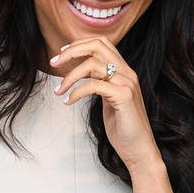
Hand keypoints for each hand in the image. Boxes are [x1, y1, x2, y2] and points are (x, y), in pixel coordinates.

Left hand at [50, 37, 159, 171]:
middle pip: (98, 46)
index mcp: (125, 72)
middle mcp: (128, 74)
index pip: (103, 44)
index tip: (63, 54)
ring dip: (69, 76)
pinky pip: (93, 85)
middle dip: (71, 51)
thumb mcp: (110, 99)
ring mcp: (127, 84)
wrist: (139, 149)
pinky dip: (76, 92)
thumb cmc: (124, 128)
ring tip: (59, 90)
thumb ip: (101, 83)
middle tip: (54, 63)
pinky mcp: (123, 97)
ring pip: (93, 64)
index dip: (80, 44)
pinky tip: (69, 102)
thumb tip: (83, 74)